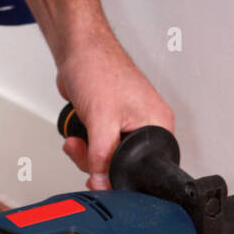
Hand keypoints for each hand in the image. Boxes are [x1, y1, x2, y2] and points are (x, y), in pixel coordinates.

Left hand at [56, 35, 174, 192]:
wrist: (78, 50)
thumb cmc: (97, 68)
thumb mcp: (101, 120)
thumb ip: (102, 156)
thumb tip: (102, 182)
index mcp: (158, 125)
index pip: (149, 168)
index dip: (124, 176)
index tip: (103, 178)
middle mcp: (146, 125)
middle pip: (126, 166)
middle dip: (98, 163)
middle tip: (85, 152)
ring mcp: (127, 124)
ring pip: (108, 159)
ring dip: (87, 155)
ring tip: (76, 141)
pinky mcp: (110, 123)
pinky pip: (98, 147)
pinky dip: (84, 146)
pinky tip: (75, 136)